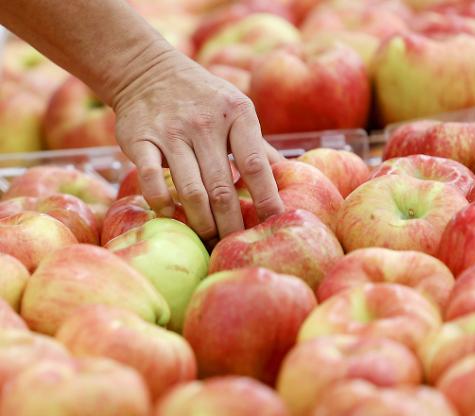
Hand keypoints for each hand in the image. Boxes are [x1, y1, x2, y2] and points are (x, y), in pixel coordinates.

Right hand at [112, 49, 283, 239]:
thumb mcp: (237, 111)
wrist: (147, 70)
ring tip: (209, 238)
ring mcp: (171, 131)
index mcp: (238, 114)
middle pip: (223, 187)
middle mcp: (206, 122)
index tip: (274, 223)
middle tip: (234, 243)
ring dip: (201, 221)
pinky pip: (151, 179)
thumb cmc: (203, 99)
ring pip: (191, 190)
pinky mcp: (140, 138)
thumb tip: (290, 176)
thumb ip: (260, 146)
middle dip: (231, 223)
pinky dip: (162, 203)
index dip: (267, 198)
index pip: (256, 165)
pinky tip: (171, 214)